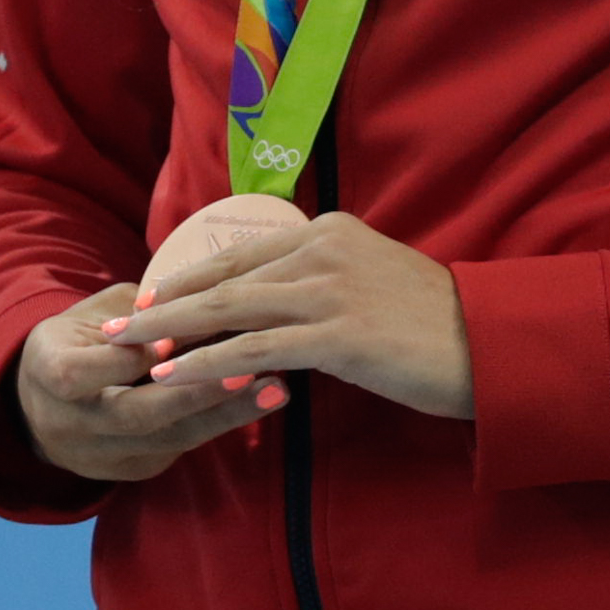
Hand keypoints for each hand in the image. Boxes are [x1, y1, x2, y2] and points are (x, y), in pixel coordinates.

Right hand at [17, 284, 287, 482]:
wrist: (45, 403)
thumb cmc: (78, 340)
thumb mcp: (90, 314)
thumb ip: (135, 313)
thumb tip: (198, 304)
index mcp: (46, 372)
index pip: (82, 373)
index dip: (127, 359)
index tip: (174, 337)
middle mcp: (67, 424)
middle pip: (135, 416)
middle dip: (197, 395)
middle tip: (252, 371)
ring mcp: (100, 456)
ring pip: (168, 440)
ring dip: (226, 416)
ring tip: (275, 391)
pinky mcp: (131, 472)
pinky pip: (179, 449)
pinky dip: (218, 424)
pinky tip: (256, 403)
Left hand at [104, 212, 473, 419]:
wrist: (492, 346)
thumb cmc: (434, 327)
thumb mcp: (372, 284)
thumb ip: (323, 283)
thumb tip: (276, 306)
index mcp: (329, 232)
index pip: (241, 254)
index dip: (189, 278)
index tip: (148, 297)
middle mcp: (322, 250)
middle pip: (223, 277)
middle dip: (164, 302)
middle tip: (116, 324)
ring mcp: (328, 289)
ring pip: (229, 308)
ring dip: (172, 333)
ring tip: (129, 352)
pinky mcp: (336, 334)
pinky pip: (255, 348)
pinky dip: (209, 361)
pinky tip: (176, 376)